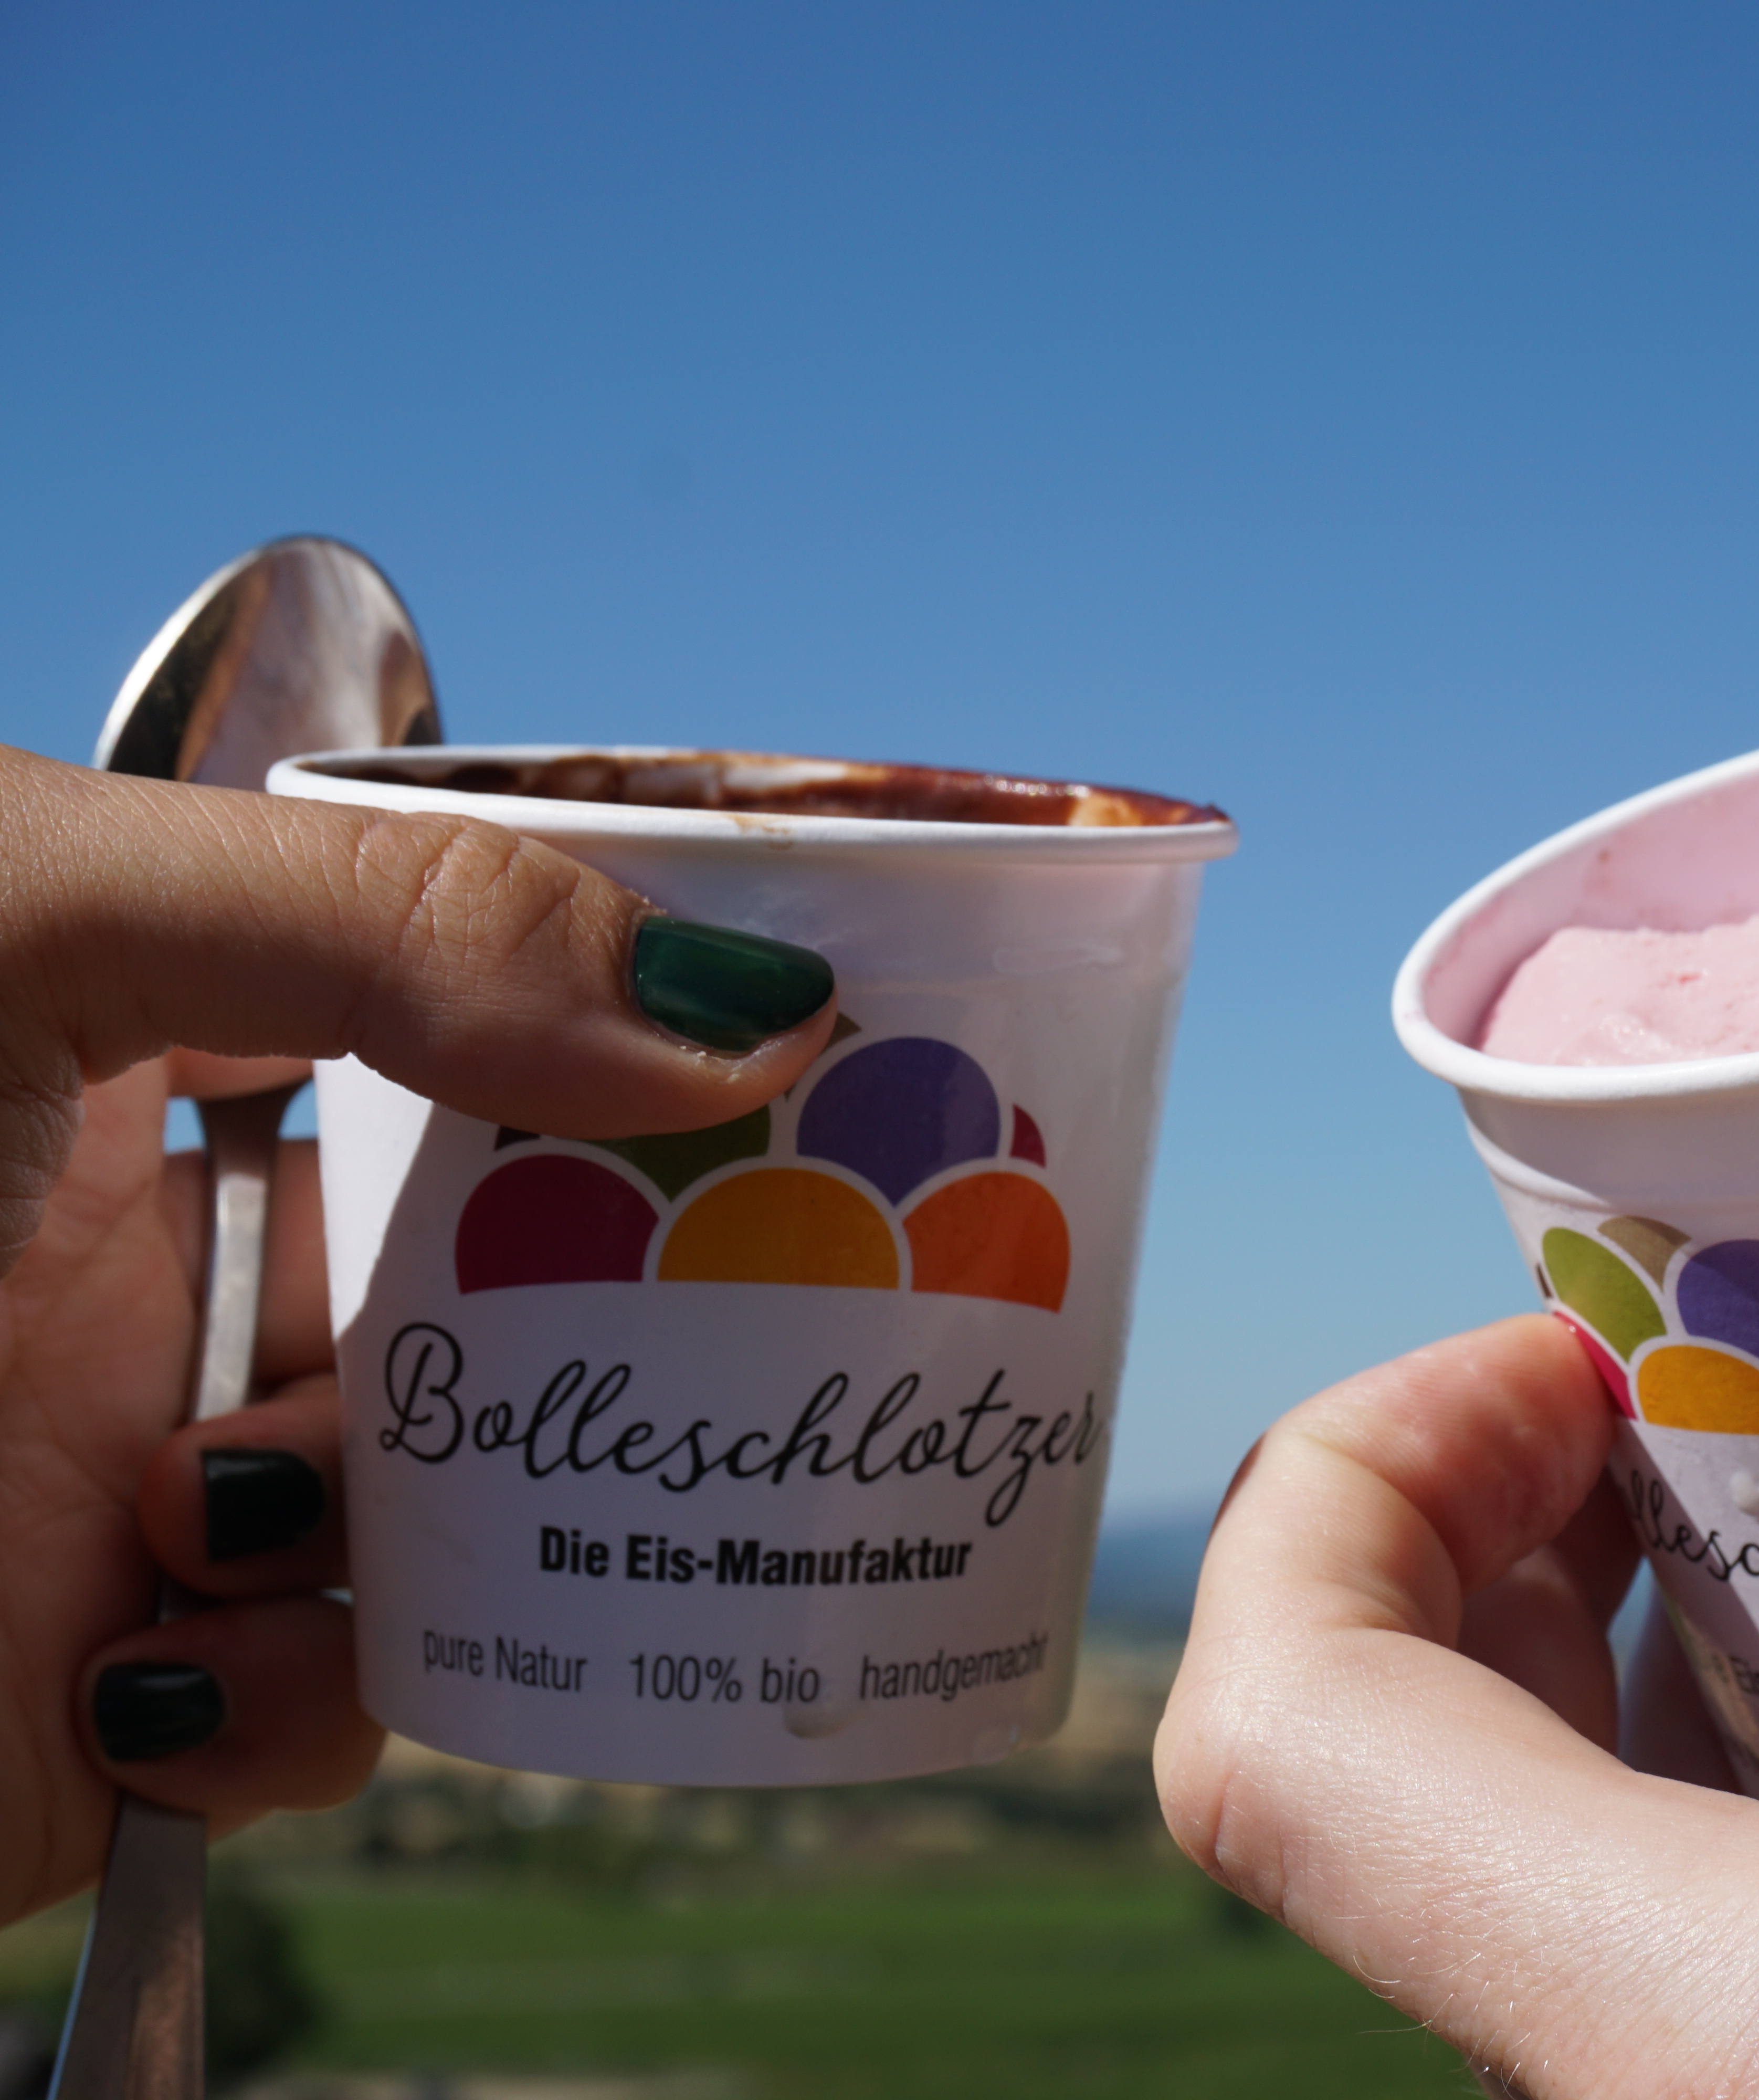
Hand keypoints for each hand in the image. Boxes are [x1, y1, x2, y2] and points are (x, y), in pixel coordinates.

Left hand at [0, 746, 835, 1922]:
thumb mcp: (28, 926)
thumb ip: (380, 924)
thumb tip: (736, 1010)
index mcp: (149, 1052)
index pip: (473, 1027)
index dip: (641, 1040)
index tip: (806, 1052)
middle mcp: (166, 1258)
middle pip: (507, 1279)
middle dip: (627, 1301)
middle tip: (755, 1297)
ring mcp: (155, 1478)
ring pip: (462, 1509)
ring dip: (441, 1520)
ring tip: (278, 1495)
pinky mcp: (132, 1689)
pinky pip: (335, 1706)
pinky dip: (306, 1695)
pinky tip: (174, 1648)